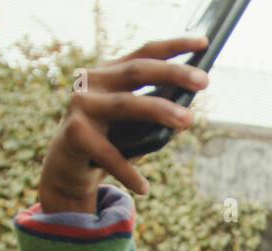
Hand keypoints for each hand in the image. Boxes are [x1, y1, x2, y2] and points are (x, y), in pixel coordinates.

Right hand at [37, 36, 210, 213]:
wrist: (67, 169)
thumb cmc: (109, 141)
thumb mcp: (136, 125)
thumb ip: (157, 113)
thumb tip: (189, 113)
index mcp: (111, 72)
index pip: (145, 52)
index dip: (175, 45)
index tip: (204, 42)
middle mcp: (93, 81)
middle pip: (138, 71)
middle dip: (173, 73)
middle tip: (204, 81)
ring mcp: (81, 104)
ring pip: (126, 104)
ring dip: (160, 111)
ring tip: (188, 121)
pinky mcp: (73, 132)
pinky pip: (107, 153)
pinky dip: (127, 171)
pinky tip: (144, 187)